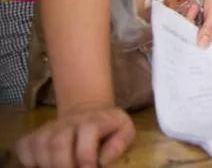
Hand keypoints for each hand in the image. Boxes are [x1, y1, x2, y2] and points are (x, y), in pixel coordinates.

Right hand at [15, 104, 134, 166]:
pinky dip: (29, 161)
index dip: (86, 154)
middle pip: (58, 142)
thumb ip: (120, 144)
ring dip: (47, 165)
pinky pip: (24, 146)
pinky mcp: (36, 133)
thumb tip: (103, 160)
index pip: (87, 131)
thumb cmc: (109, 128)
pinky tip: (42, 166)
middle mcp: (70, 122)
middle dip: (63, 165)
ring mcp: (50, 127)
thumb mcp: (124, 131)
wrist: (89, 112)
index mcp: (95, 120)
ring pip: (40, 145)